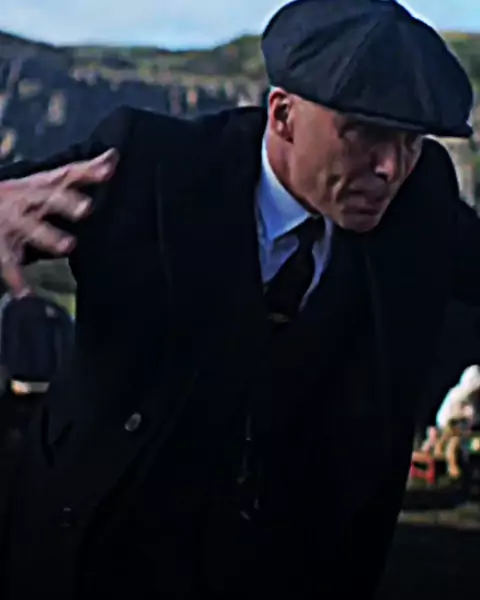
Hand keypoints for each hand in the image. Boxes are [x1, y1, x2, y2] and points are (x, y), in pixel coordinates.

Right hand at [0, 148, 118, 295]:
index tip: (109, 168)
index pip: (68, 175)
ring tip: (68, 246)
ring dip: (48, 236)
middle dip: (65, 201)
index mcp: (41, 185)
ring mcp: (12, 222)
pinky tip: (26, 293)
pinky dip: (16, 279)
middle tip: (86, 209)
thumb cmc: (24, 195)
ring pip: (31, 228)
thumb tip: (113, 156)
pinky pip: (9, 262)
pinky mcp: (2, 245)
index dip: (88, 171)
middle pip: (47, 197)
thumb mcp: (49, 181)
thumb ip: (82, 172)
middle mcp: (27, 200)